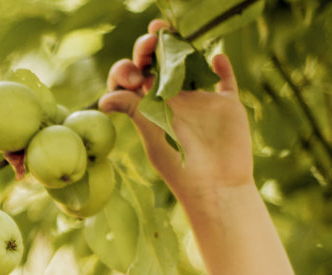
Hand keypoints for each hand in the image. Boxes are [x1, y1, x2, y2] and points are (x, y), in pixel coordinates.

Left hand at [99, 19, 253, 209]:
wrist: (217, 186)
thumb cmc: (180, 166)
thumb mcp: (154, 134)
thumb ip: (136, 111)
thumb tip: (105, 98)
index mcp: (148, 107)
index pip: (132, 80)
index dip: (126, 70)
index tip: (131, 76)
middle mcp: (171, 100)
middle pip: (157, 65)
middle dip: (148, 49)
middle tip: (148, 42)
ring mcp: (200, 100)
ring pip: (189, 64)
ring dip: (181, 46)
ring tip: (169, 32)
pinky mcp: (226, 104)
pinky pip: (225, 80)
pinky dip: (221, 67)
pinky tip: (215, 57)